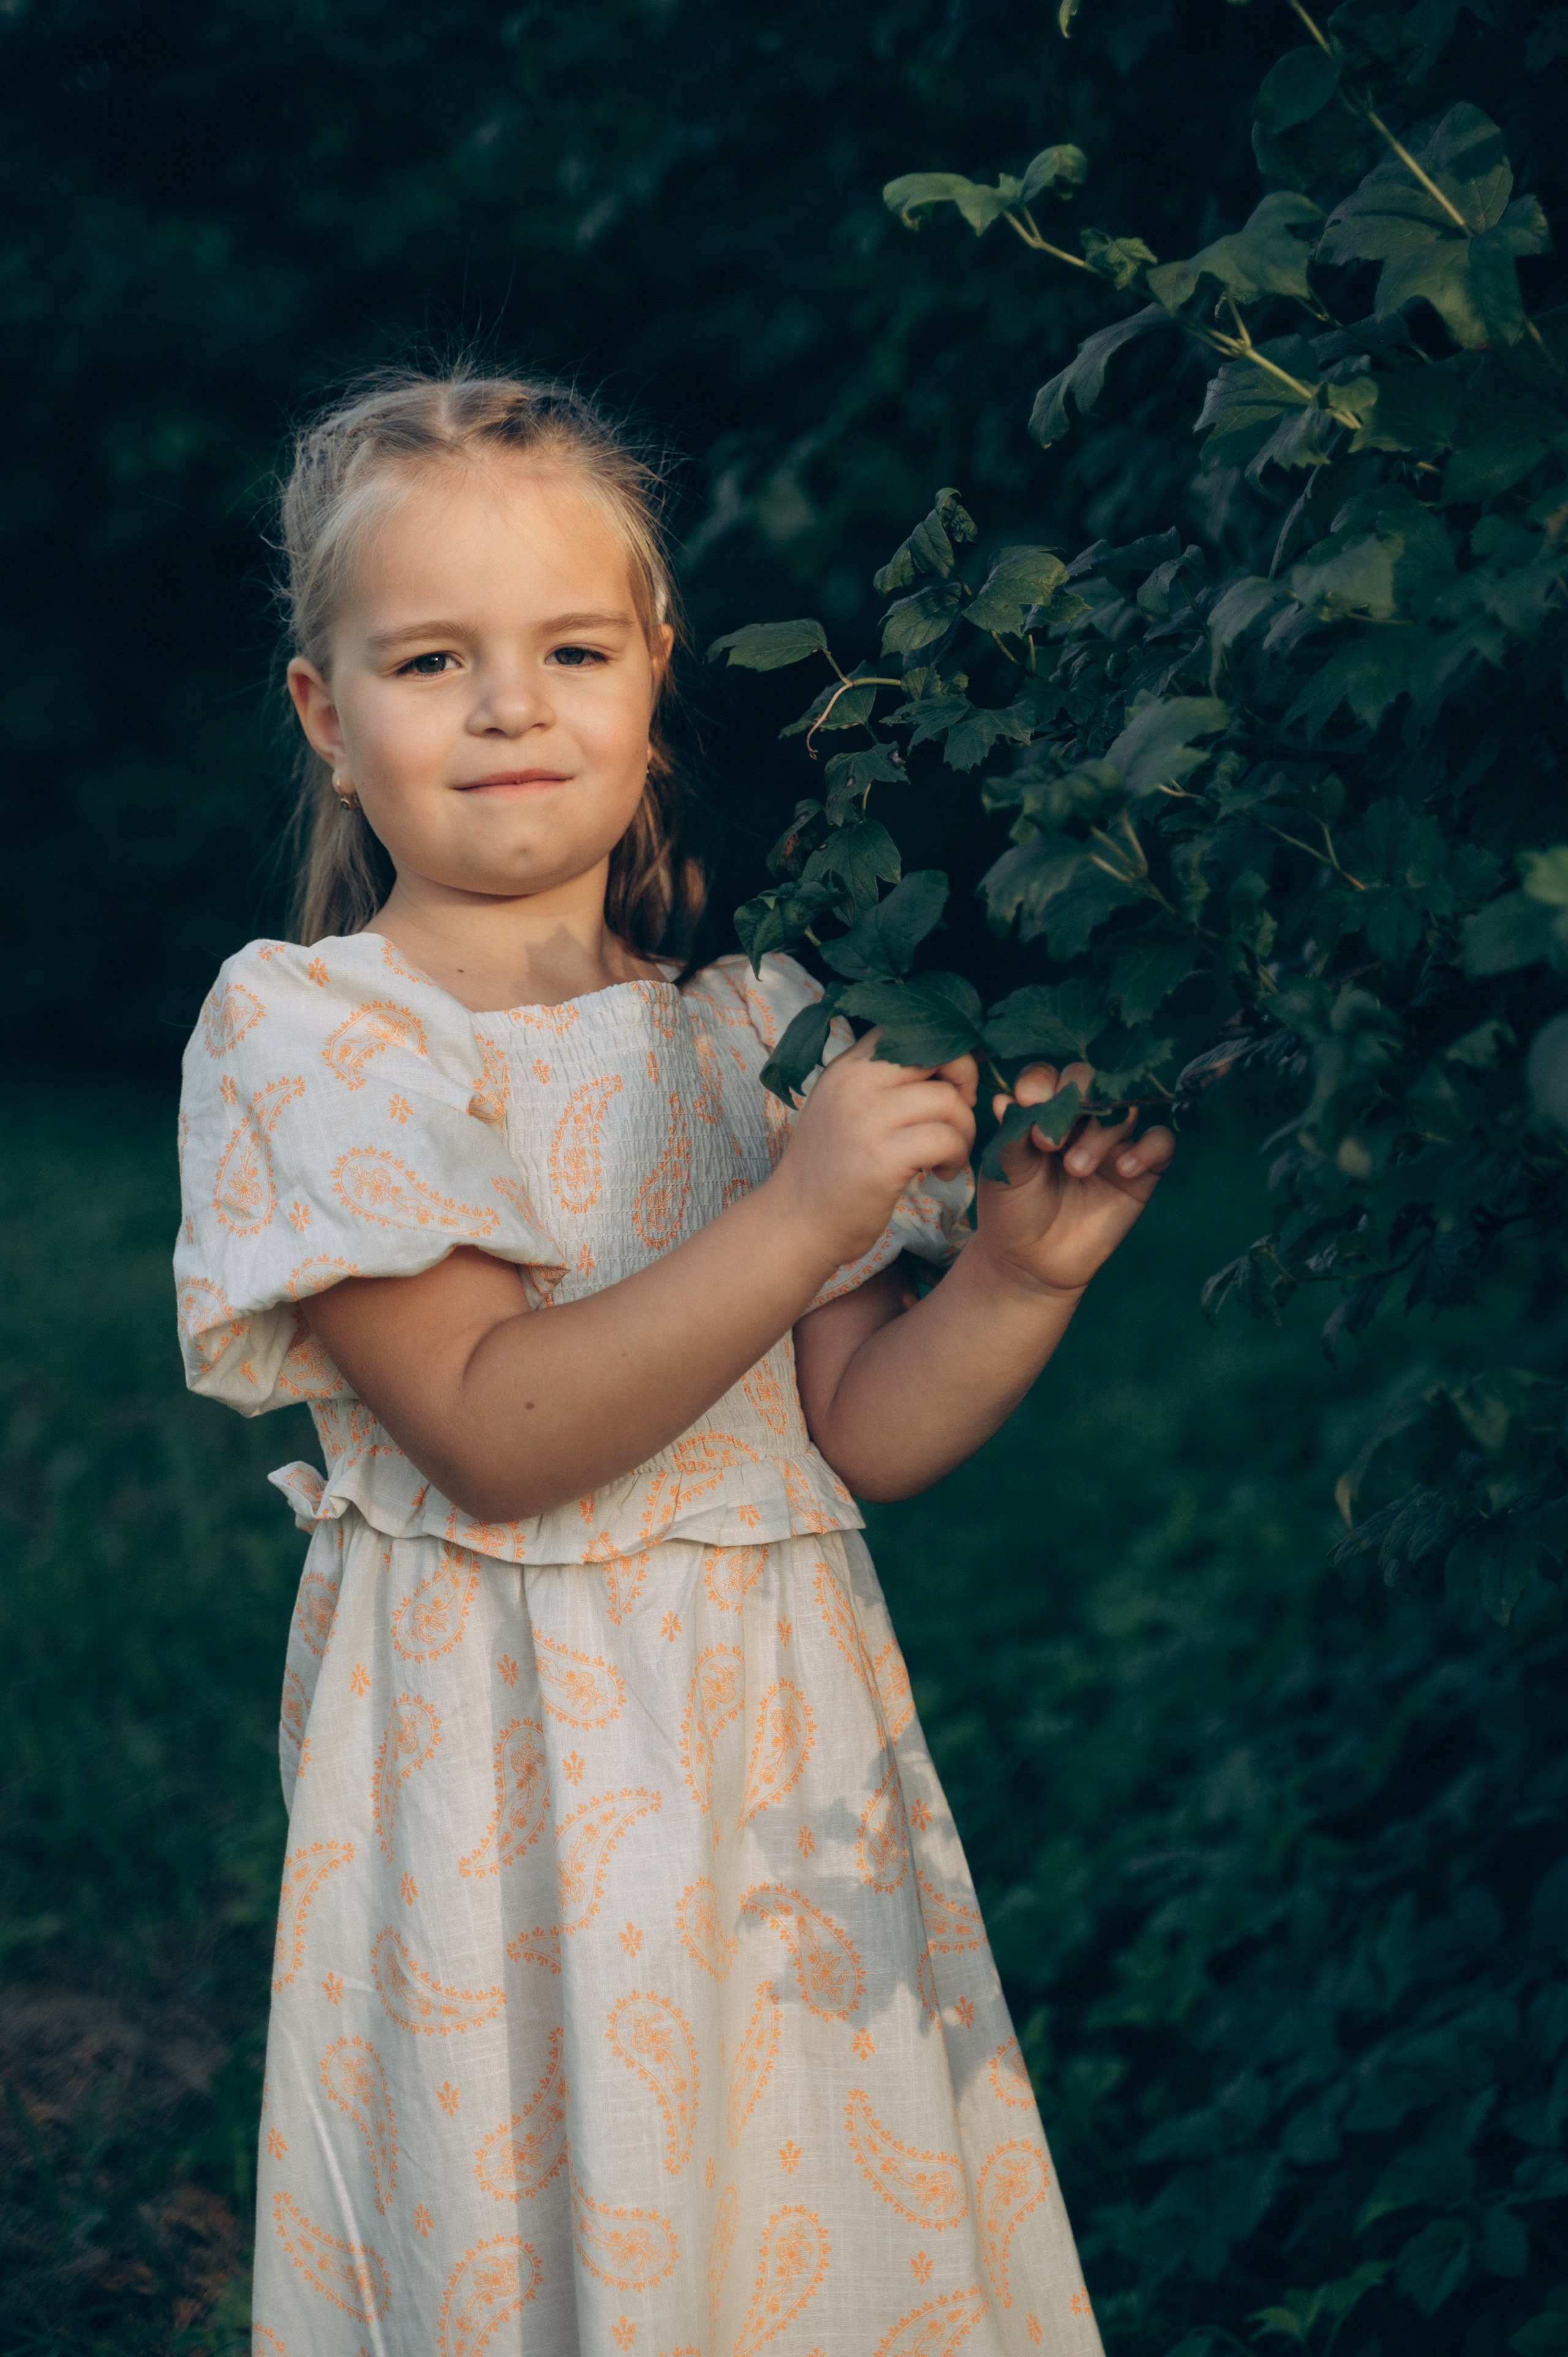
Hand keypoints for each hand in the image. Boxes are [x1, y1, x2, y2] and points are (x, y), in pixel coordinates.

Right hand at [769, 1034, 977, 1271]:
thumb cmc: (830, 1169)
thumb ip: (881, 1080)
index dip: (944, 1051)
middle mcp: (854, 1084)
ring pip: (949, 1101)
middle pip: (938, 1056)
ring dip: (963, 1131)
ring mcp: (866, 1120)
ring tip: (947, 1155)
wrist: (795, 1222)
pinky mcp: (882, 1159)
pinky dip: (956, 1156)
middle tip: (958, 1118)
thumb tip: (948, 1061)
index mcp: (847, 1067)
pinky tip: (941, 1172)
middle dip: (965, 1084)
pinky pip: (946, 1139)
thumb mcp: (843, 1107)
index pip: (909, 1029)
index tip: (949, 1084)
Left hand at [975, 1062, 1174, 1297]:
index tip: (1026, 1101)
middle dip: (1075, 1101)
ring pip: (1125, 1110)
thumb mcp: (1003, 1171)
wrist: (1030, 1262)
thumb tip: (1007, 1099)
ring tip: (1076, 1168)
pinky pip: (1160, 1143)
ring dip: (1102, 1132)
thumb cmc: (1012, 1210)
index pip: (1049, 1077)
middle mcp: (1081, 1121)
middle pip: (1092, 1082)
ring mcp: (1113, 1144)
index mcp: (1043, 1112)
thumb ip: (1012, 1134)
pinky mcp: (1141, 1172)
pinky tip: (1123, 1169)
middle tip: (1050, 1142)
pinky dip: (1146, 1149)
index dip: (1041, 1082)